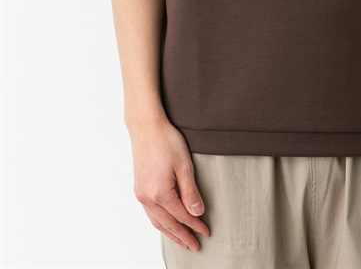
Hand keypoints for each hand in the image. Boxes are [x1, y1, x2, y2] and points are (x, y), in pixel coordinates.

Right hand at [129, 117, 210, 250]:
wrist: (146, 127)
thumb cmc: (167, 141)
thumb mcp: (184, 166)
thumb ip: (191, 191)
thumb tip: (197, 213)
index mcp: (160, 193)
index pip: (182, 216)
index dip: (195, 226)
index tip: (206, 233)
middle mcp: (147, 198)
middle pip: (168, 224)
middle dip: (182, 236)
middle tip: (195, 246)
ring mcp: (141, 194)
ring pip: (157, 221)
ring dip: (170, 233)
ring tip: (182, 241)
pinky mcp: (139, 188)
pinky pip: (150, 213)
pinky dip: (160, 222)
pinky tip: (166, 224)